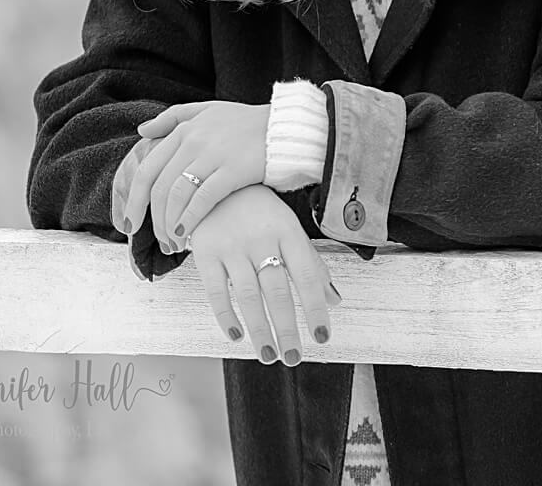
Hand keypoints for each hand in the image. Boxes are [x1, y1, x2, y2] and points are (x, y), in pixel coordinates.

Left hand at [119, 100, 269, 250]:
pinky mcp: (232, 170)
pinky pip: (202, 199)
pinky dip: (190, 219)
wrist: (285, 126)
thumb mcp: (208, 109)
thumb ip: (173, 118)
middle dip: (151, 219)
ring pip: (177, 196)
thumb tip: (142, 130)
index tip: (130, 223)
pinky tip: (187, 234)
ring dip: (170, 225)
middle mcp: (194, 141)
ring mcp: (213, 155)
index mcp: (185, 130)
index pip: (148, 169)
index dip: (133, 200)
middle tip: (152, 240)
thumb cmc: (247, 122)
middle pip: (159, 187)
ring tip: (173, 243)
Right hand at [188, 184, 341, 364]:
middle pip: (277, 290)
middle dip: (287, 328)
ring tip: (268, 355)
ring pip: (248, 295)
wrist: (215, 183)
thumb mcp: (289, 229)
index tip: (322, 337)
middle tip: (294, 358)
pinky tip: (236, 336)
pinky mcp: (206, 252)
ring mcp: (232, 246)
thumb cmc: (261, 211)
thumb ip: (312, 263)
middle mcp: (262, 239)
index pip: (307, 276)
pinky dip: (225, 315)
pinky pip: (216, 290)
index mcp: (288, 231)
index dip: (315, 308)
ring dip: (259, 329)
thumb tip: (335, 300)